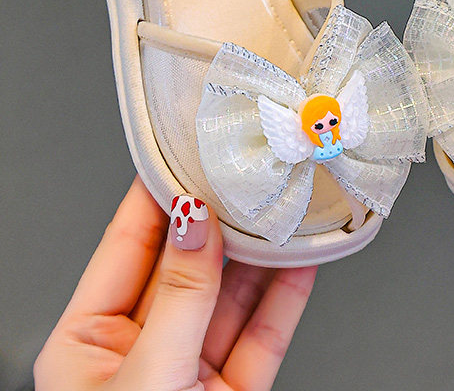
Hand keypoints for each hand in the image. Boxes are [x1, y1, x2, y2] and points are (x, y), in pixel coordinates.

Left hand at [35, 178, 315, 390]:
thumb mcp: (145, 381)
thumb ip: (178, 297)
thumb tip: (194, 218)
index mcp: (87, 339)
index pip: (128, 241)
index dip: (161, 189)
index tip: (191, 146)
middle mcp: (139, 345)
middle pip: (189, 261)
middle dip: (223, 216)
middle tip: (252, 169)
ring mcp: (190, 366)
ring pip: (234, 291)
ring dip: (263, 249)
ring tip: (287, 202)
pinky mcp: (233, 388)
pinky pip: (265, 330)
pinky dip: (289, 292)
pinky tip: (306, 256)